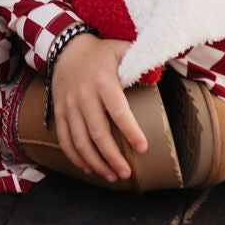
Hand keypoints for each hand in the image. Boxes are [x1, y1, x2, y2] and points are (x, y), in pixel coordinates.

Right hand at [51, 34, 147, 182]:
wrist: (65, 47)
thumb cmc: (100, 53)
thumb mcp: (121, 49)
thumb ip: (141, 58)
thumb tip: (164, 66)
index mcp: (103, 81)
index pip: (118, 111)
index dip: (131, 131)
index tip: (143, 148)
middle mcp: (84, 95)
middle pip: (98, 133)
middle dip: (113, 157)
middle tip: (126, 173)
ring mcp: (69, 105)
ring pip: (80, 141)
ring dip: (96, 162)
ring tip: (111, 176)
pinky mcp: (59, 112)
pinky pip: (64, 139)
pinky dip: (75, 157)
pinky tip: (89, 169)